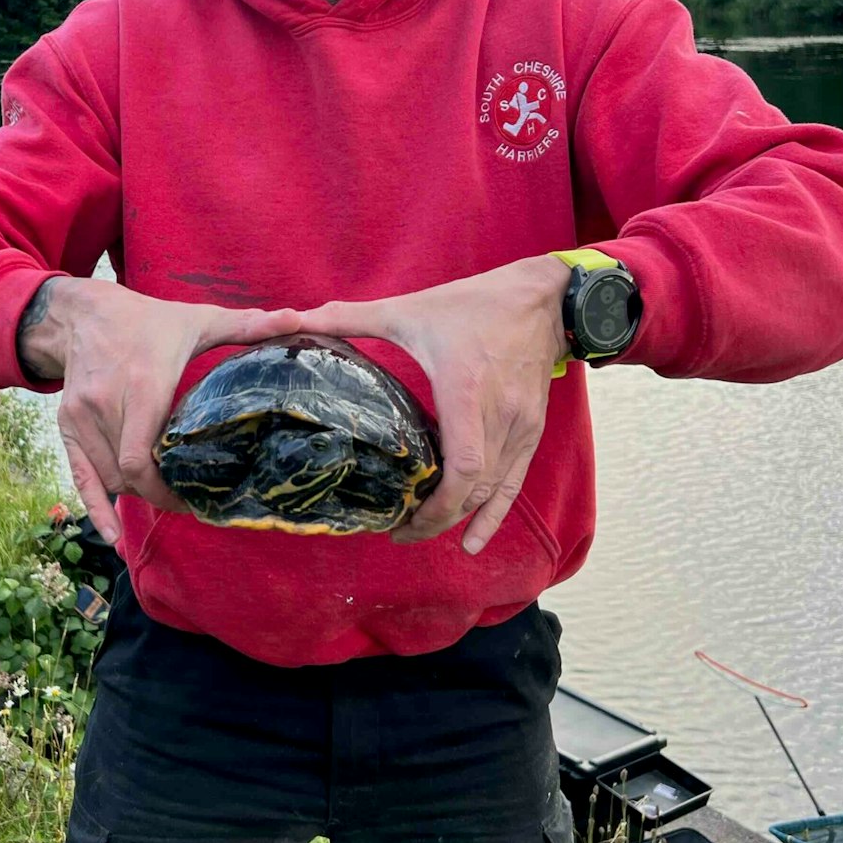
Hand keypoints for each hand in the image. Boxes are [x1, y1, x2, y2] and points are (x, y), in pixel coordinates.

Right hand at [20, 279, 302, 543]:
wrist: (85, 313)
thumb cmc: (149, 320)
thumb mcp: (198, 319)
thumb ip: (246, 325)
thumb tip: (295, 319)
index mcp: (142, 384)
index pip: (142, 458)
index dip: (166, 490)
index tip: (195, 498)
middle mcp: (106, 403)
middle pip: (128, 475)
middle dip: (157, 494)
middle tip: (188, 502)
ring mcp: (82, 416)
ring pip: (108, 478)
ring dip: (135, 494)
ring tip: (164, 496)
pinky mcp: (67, 423)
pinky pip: (80, 475)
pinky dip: (95, 507)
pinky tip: (110, 535)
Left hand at [296, 257, 569, 552]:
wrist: (543, 300)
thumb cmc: (475, 304)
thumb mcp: (412, 308)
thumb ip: (353, 316)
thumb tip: (299, 318)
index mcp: (465, 391)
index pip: (463, 468)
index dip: (435, 505)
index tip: (401, 522)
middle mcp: (498, 417)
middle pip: (472, 490)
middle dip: (435, 519)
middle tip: (397, 532)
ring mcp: (519, 427)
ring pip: (492, 491)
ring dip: (457, 517)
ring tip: (419, 530)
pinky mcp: (531, 430)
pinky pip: (514, 483)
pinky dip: (493, 515)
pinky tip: (473, 542)